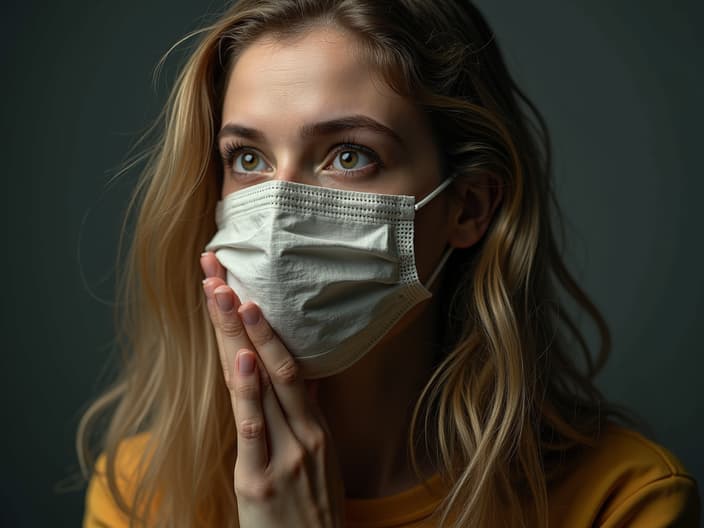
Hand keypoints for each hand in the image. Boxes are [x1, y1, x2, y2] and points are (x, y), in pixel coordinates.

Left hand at [200, 251, 344, 527]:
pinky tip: (242, 361)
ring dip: (243, 337)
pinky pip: (255, 430)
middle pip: (274, 360)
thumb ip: (302, 419)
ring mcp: (287, 453)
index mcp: (313, 424)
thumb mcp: (317, 460)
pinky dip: (248, 394)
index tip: (235, 283)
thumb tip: (291, 378)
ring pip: (264, 384)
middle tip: (222, 270)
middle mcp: (304, 431)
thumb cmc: (311, 510)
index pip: (285, 361)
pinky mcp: (261, 481)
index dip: (259, 322)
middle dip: (244, 315)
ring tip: (228, 295)